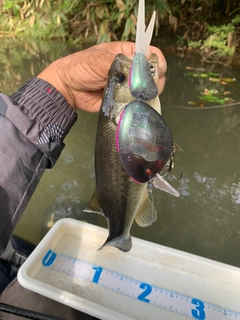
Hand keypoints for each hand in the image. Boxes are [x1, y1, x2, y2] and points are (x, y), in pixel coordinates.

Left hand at [37, 41, 166, 111]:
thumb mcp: (100, 59)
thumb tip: (139, 72)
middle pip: (153, 73)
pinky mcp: (124, 100)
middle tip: (150, 87)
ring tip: (143, 96)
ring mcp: (128, 86)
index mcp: (127, 53)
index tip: (158, 70)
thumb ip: (120, 64)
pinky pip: (136, 103)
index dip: (157, 61)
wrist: (68, 89)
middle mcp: (131, 69)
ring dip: (149, 93)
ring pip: (147, 90)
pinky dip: (139, 105)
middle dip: (155, 80)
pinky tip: (138, 105)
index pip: (150, 53)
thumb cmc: (81, 67)